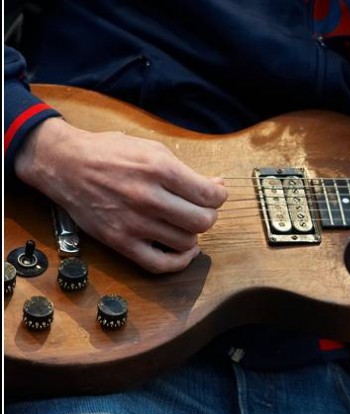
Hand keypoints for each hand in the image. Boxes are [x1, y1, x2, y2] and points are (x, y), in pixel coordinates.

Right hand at [15, 117, 227, 272]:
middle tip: (201, 209)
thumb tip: (217, 186)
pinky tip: (183, 249)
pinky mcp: (120, 242)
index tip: (216, 194)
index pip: (209, 195)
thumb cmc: (111, 153)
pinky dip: (179, 261)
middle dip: (209, 215)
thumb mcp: (152, 149)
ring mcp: (133, 223)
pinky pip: (160, 264)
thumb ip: (187, 171)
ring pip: (186, 242)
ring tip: (184, 223)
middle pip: (203, 221)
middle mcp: (148, 197)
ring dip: (193, 234)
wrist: (65, 165)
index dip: (220, 196)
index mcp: (159, 169)